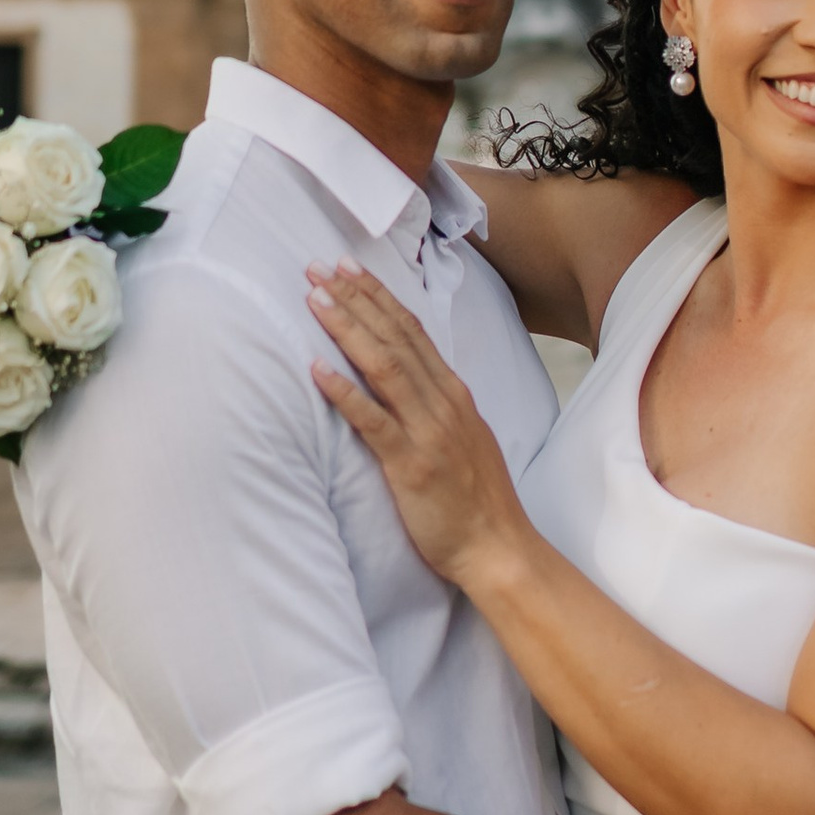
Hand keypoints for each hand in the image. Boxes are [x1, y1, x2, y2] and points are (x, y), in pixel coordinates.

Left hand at [307, 263, 524, 584]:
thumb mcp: (464, 436)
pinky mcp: (410, 464)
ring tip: (315, 299)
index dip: (378, 296)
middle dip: (355, 298)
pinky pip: (372, 421)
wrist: (499, 546)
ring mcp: (428, 431)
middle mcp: (442, 403)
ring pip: (384, 366)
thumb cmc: (476, 498)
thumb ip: (436, 405)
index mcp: (453, 393)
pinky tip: (315, 369)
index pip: (412, 330)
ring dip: (347, 328)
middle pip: (394, 337)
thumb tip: (408, 379)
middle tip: (318, 267)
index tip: (348, 269)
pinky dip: (343, 391)